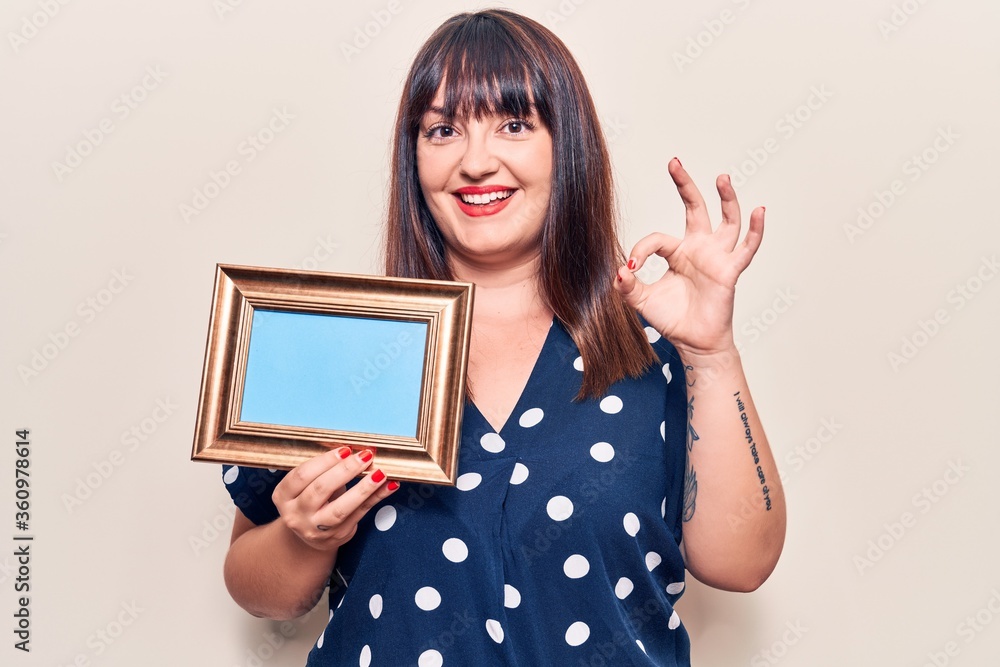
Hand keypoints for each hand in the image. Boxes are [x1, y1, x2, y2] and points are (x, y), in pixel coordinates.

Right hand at [271, 447, 398, 551]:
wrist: (307, 537)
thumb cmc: (310, 500)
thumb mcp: (306, 485)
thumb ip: (323, 469)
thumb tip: (352, 449)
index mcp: (283, 496)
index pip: (302, 475)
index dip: (324, 461)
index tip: (345, 450)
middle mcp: (296, 515)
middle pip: (320, 490)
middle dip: (345, 471)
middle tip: (365, 456)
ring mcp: (316, 529)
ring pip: (340, 508)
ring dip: (362, 488)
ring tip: (380, 473)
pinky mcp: (338, 536)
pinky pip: (360, 514)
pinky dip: (376, 498)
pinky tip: (389, 486)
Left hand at [613, 157, 763, 357]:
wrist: (693, 343)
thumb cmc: (673, 319)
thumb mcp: (642, 300)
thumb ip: (628, 286)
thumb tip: (618, 271)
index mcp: (677, 252)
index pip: (657, 239)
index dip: (641, 249)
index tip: (631, 266)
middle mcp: (698, 248)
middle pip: (694, 208)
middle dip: (684, 185)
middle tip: (674, 162)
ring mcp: (716, 257)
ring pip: (727, 220)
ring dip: (726, 198)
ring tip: (722, 178)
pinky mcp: (730, 270)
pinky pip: (747, 247)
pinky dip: (755, 230)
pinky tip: (760, 210)